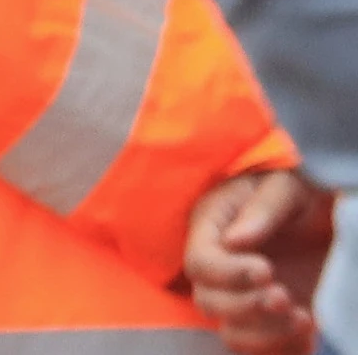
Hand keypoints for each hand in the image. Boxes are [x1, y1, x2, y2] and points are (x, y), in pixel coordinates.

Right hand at [187, 168, 332, 354]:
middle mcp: (221, 267)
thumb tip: (234, 242)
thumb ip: (263, 209)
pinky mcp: (269, 319)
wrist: (324, 216)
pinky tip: (305, 324)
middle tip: (284, 296)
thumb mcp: (286, 187)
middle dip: (246, 306)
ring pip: (231, 330)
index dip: (228, 274)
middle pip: (209, 301)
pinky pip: (258, 347)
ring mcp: (244, 296)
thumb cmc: (301, 193)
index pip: (200, 262)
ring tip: (300, 316)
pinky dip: (279, 346)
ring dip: (263, 332)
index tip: (267, 271)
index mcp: (213, 228)